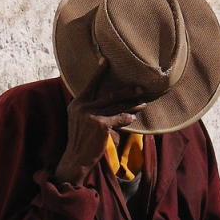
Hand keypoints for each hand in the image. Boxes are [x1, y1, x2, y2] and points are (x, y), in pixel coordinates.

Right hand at [54, 61, 146, 185]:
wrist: (76, 159)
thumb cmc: (81, 141)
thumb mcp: (79, 121)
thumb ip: (89, 109)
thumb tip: (107, 102)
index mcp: (77, 103)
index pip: (90, 85)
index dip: (99, 73)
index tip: (106, 60)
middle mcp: (82, 106)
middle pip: (109, 94)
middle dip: (127, 91)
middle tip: (140, 87)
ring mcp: (91, 115)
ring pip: (116, 106)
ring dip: (132, 105)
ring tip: (143, 103)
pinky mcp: (100, 125)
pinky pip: (118, 119)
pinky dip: (126, 118)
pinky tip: (132, 118)